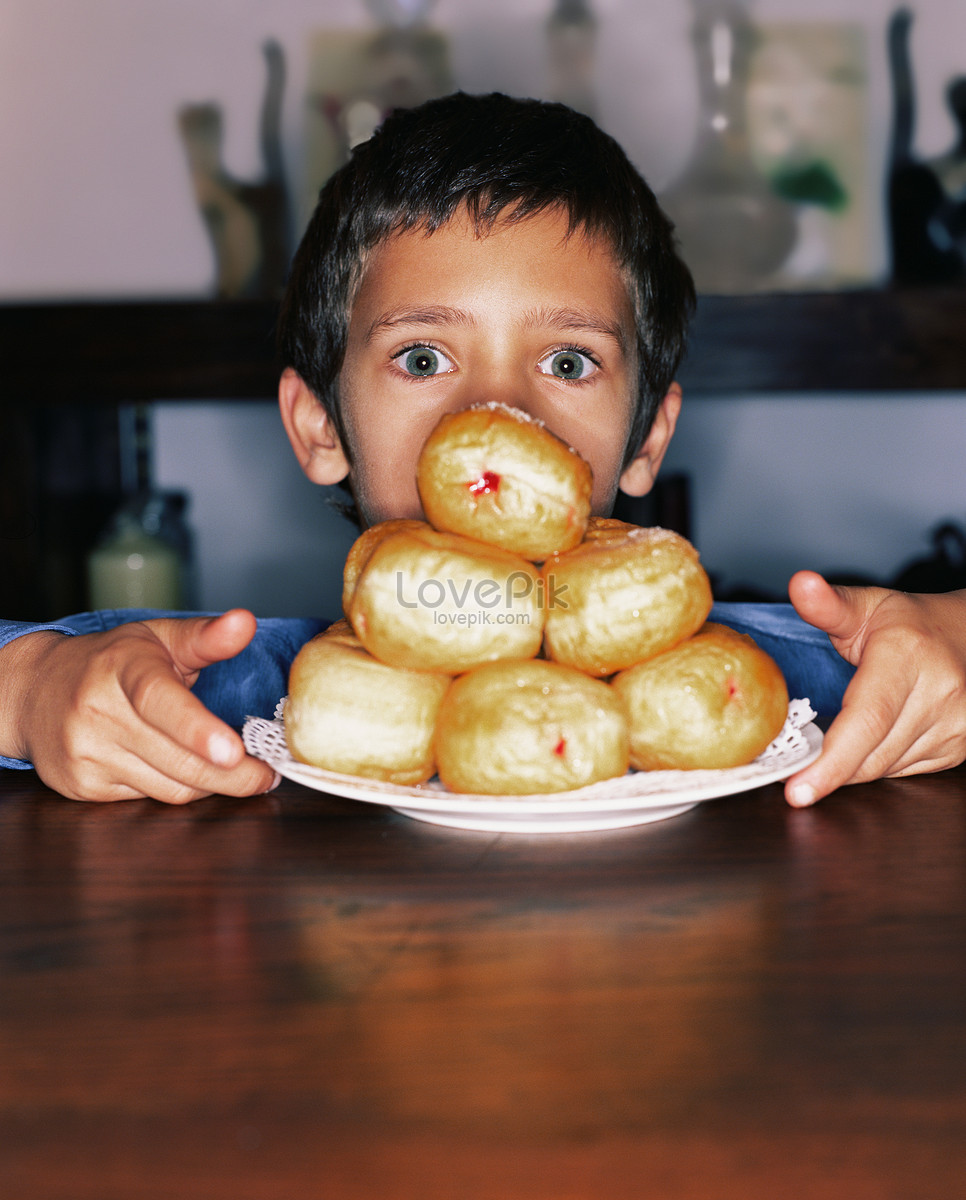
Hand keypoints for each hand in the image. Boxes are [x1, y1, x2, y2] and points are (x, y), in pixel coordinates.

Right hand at [2, 611, 277, 802]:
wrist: (32, 691)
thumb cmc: (110, 662)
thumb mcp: (157, 639)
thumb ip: (206, 638)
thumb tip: (245, 623)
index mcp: (122, 667)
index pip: (159, 700)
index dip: (197, 729)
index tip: (234, 751)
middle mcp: (98, 711)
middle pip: (177, 759)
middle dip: (232, 775)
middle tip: (266, 775)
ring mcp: (86, 753)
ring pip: (169, 788)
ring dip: (209, 784)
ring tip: (232, 771)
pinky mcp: (81, 786)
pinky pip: (147, 799)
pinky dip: (176, 789)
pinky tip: (183, 771)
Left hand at [784, 571, 965, 805]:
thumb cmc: (907, 623)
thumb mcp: (864, 606)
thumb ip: (828, 605)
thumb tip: (800, 584)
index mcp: (908, 656)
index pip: (866, 720)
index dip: (830, 762)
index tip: (797, 790)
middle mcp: (940, 692)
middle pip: (872, 754)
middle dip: (828, 769)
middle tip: (794, 773)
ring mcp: (956, 724)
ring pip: (884, 768)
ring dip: (852, 765)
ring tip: (831, 744)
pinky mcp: (959, 748)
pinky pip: (902, 771)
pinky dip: (875, 763)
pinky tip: (865, 741)